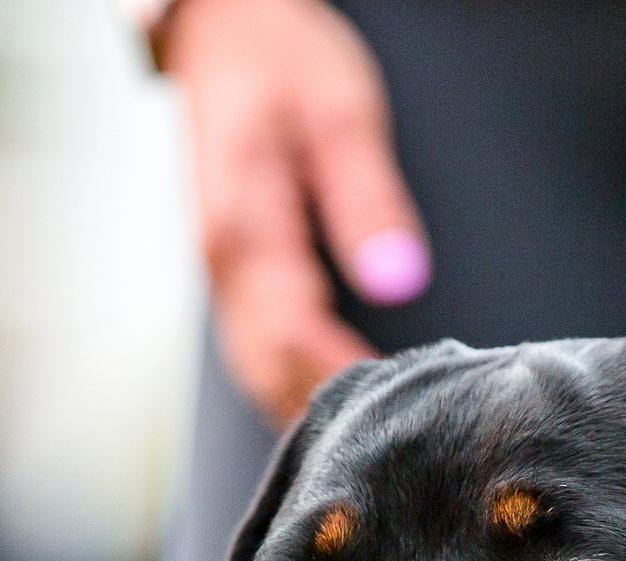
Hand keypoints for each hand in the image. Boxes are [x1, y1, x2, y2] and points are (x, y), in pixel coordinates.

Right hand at [166, 0, 429, 423]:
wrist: (220, 23)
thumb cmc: (280, 56)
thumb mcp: (341, 113)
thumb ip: (370, 201)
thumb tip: (400, 281)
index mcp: (245, 228)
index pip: (295, 337)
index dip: (347, 382)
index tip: (405, 413)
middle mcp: (223, 262)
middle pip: (269, 370)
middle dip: (328, 412)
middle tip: (399, 452)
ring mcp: (224, 270)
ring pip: (258, 368)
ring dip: (308, 407)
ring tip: (376, 446)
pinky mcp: (237, 270)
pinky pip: (259, 346)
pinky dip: (296, 381)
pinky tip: (340, 404)